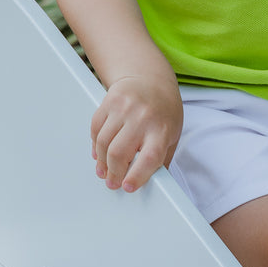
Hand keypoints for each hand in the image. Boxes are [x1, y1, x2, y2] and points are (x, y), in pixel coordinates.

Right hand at [91, 74, 183, 192]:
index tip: (127, 187)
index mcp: (162, 129)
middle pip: (119, 153)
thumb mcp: (172, 135)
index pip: (149, 157)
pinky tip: (99, 153)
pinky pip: (96, 128)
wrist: (151, 79)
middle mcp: (143, 118)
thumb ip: (162, 159)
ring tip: (104, 171)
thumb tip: (155, 185)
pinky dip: (95, 144)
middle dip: (113, 173)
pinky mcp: (110, 101)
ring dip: (102, 162)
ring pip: (104, 143)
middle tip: (112, 182)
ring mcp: (124, 108)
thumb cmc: (164, 111)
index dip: (136, 175)